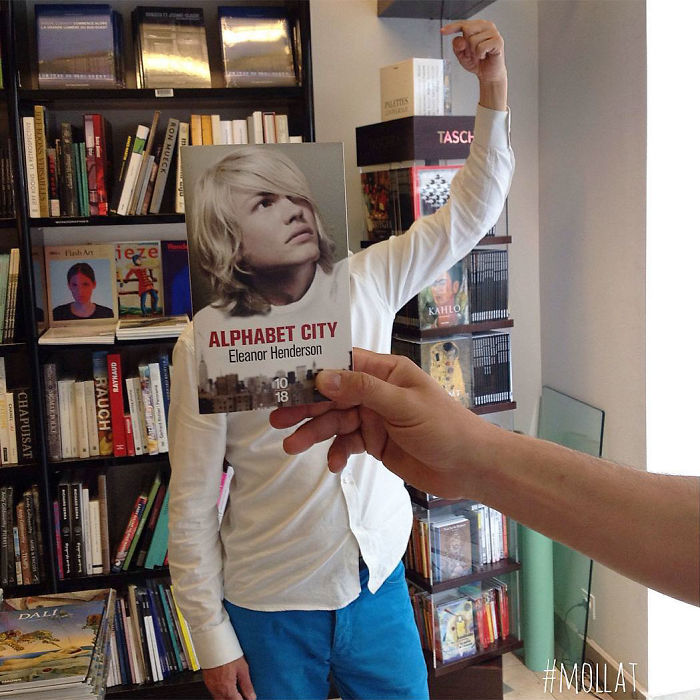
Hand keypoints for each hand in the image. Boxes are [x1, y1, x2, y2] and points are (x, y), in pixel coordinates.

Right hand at [202, 657, 255, 699]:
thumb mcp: (243, 668)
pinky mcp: (207, 682)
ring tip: (234, 691)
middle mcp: (218, 690)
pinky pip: (214, 693)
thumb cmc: (228, 653)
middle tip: (241, 695)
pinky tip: (226, 686)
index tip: (248, 698)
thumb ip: (247, 685)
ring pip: (219, 699)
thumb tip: (251, 696)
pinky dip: (221, 693)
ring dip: (227, 698)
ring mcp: (211, 687)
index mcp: (228, 689)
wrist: (213, 644)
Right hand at [270, 348, 497, 499]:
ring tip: (291, 445)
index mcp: (385, 372)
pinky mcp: (374, 443)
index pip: (343, 364)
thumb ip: (363, 390)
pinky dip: (337, 453)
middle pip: (333, 395)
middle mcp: (376, 392)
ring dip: (314, 433)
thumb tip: (323, 376)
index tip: (283, 378)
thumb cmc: (444, 427)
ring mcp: (374, 418)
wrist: (469, 468)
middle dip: (306, 406)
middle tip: (276, 416)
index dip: (314, 370)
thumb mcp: (403, 405)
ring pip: (335, 422)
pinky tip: (332, 464)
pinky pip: (347, 444)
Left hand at [441, 19, 505, 83]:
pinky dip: (479, 54)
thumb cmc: (477, 62)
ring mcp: (493, 33)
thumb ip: (457, 46)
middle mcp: (486, 26)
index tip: (442, 32)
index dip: (452, 27)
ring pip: (473, 40)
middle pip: (467, 30)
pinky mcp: (498, 41)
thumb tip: (460, 40)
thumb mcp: (462, 54)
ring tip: (479, 55)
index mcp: (478, 26)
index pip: (462, 24)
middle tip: (471, 53)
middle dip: (466, 45)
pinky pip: (481, 47)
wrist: (488, 74)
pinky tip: (484, 56)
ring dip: (473, 52)